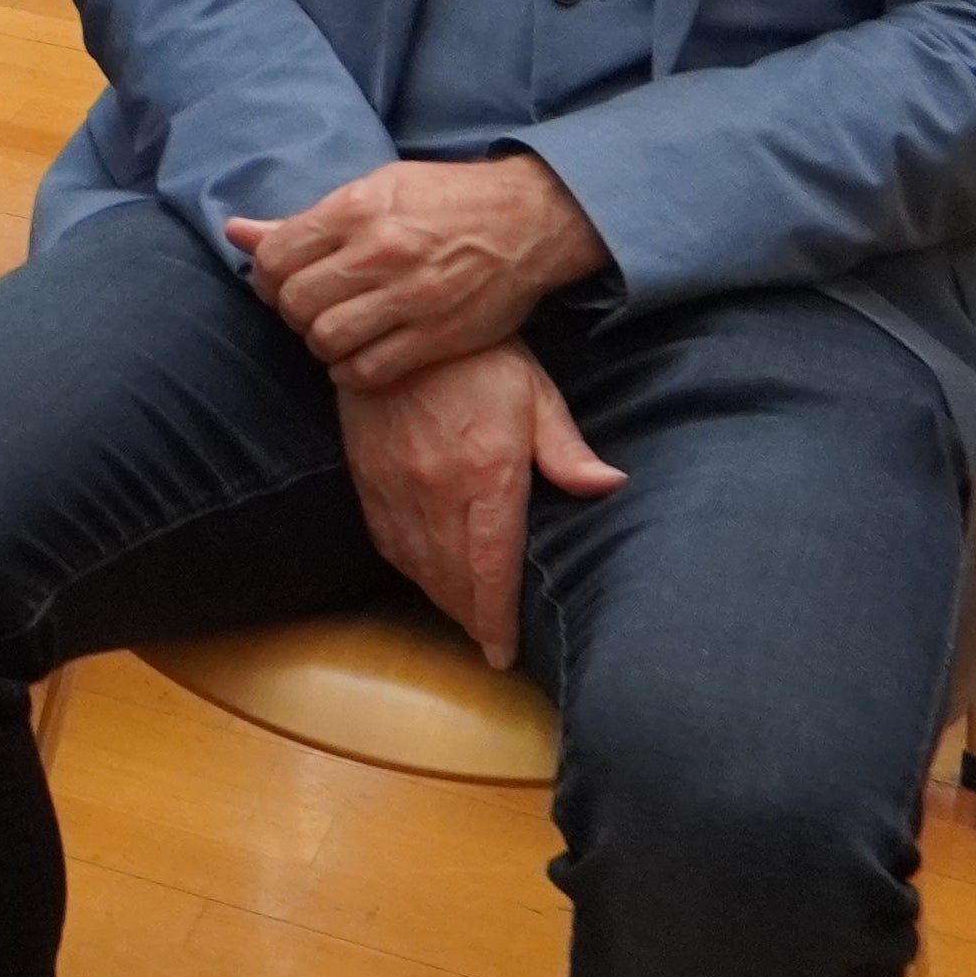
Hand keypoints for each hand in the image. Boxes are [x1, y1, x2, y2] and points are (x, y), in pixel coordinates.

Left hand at [230, 154, 608, 386]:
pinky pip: (367, 370)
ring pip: (325, 339)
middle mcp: (381, 253)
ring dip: (317, 341)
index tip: (277, 281)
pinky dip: (348, 370)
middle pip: (295, 302)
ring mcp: (411, 298)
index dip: (264, 276)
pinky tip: (355, 356)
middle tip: (304, 308)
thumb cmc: (443, 200)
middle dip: (288, 311)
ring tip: (331, 329)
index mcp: (357, 210)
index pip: (275, 257)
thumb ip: (304, 219)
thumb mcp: (373, 189)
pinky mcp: (439, 336)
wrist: (528, 221)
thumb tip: (235, 232)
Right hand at [339, 343, 622, 666]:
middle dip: (471, 617)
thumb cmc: (480, 358)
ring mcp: (395, 483)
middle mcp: (436, 488)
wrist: (396, 324)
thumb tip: (610, 486)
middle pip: (452, 576)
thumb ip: (567, 450)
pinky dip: (406, 567)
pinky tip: (422, 575)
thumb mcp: (536, 394)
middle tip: (487, 643)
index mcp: (486, 474)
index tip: (502, 652)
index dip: (496, 618)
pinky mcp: (366, 473)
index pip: (491, 567)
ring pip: (416, 563)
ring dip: (439, 597)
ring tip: (462, 618)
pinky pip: (385, 538)